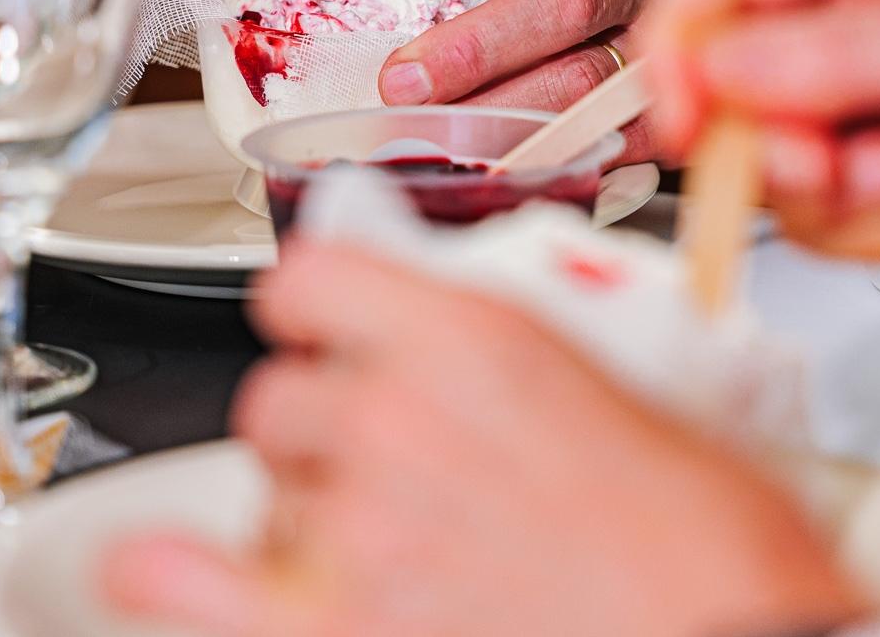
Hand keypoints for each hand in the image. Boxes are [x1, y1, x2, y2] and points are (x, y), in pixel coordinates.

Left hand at [102, 241, 862, 636]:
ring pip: (264, 493)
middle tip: (382, 458)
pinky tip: (165, 571)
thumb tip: (470, 345)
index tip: (327, 324)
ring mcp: (362, 532)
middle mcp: (398, 422)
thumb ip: (527, 355)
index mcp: (474, 341)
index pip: (312, 278)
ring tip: (374, 544)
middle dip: (320, 424)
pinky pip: (197, 589)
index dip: (316, 304)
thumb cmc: (714, 546)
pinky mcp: (340, 628)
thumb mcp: (639, 392)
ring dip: (303, 511)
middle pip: (277, 397)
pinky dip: (171, 578)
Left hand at [333, 0, 681, 147]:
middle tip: (402, 79)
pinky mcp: (667, 107)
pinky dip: (551, 153)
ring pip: (589, 79)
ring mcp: (664, 42)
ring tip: (432, 134)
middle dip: (481, 45)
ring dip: (504, 110)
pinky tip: (494, 167)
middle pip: (570, 2)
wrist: (692, 16)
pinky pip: (613, 137)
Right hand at [637, 0, 879, 270]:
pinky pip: (832, 220)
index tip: (682, 121)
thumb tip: (722, 65)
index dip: (680, 48)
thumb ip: (847, 55)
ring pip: (774, 165)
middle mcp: (863, 16)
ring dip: (843, 196)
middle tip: (838, 167)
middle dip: (774, 142)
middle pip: (732, 84)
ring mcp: (878, 101)